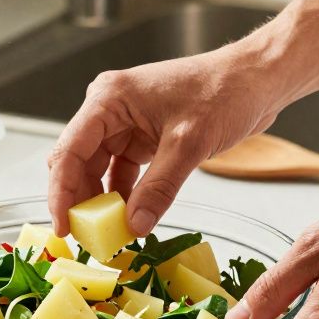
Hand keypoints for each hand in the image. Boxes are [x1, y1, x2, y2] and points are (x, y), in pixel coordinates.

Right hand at [46, 45, 286, 235]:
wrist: (257, 80)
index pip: (69, 150)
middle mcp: (110, 109)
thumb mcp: (189, 143)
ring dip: (101, 202)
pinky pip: (121, 173)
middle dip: (79, 201)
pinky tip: (128, 219)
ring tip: (106, 235)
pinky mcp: (142, 138)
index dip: (61, 192)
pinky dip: (123, 197)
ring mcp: (125, 124)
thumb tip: (134, 226)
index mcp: (109, 99)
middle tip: (85, 238)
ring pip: (97, 171)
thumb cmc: (225, 92)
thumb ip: (159, 187)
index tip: (63, 227)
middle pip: (77, 162)